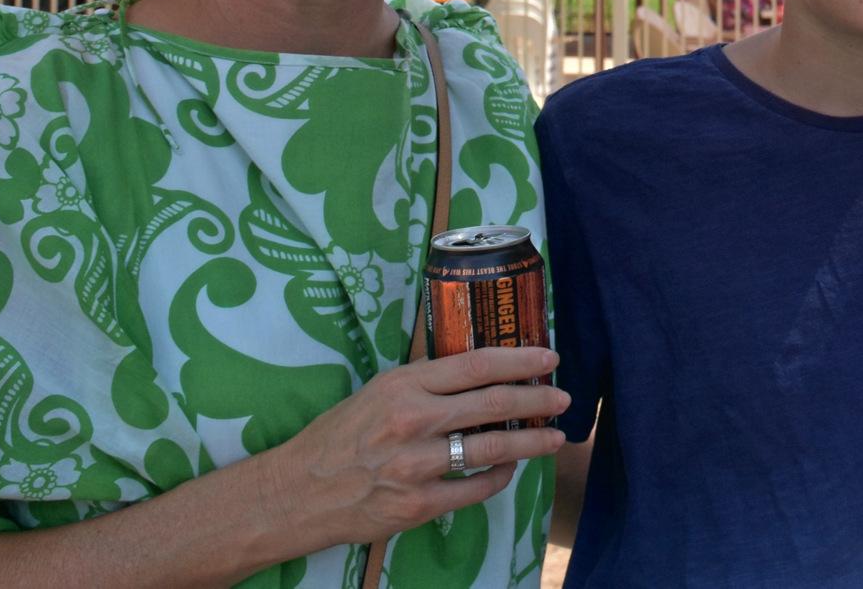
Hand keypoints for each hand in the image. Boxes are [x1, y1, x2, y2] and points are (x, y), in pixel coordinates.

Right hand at [272, 346, 566, 548]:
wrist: (298, 492)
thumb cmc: (338, 436)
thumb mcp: (377, 392)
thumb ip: (424, 381)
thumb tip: (476, 368)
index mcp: (403, 387)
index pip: (475, 366)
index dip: (519, 360)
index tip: (549, 358)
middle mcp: (413, 422)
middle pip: (492, 404)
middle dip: (537, 400)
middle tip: (564, 398)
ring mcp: (417, 466)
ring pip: (491, 448)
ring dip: (530, 442)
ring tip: (554, 437)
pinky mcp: (419, 504)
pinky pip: (475, 489)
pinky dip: (498, 476)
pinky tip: (508, 467)